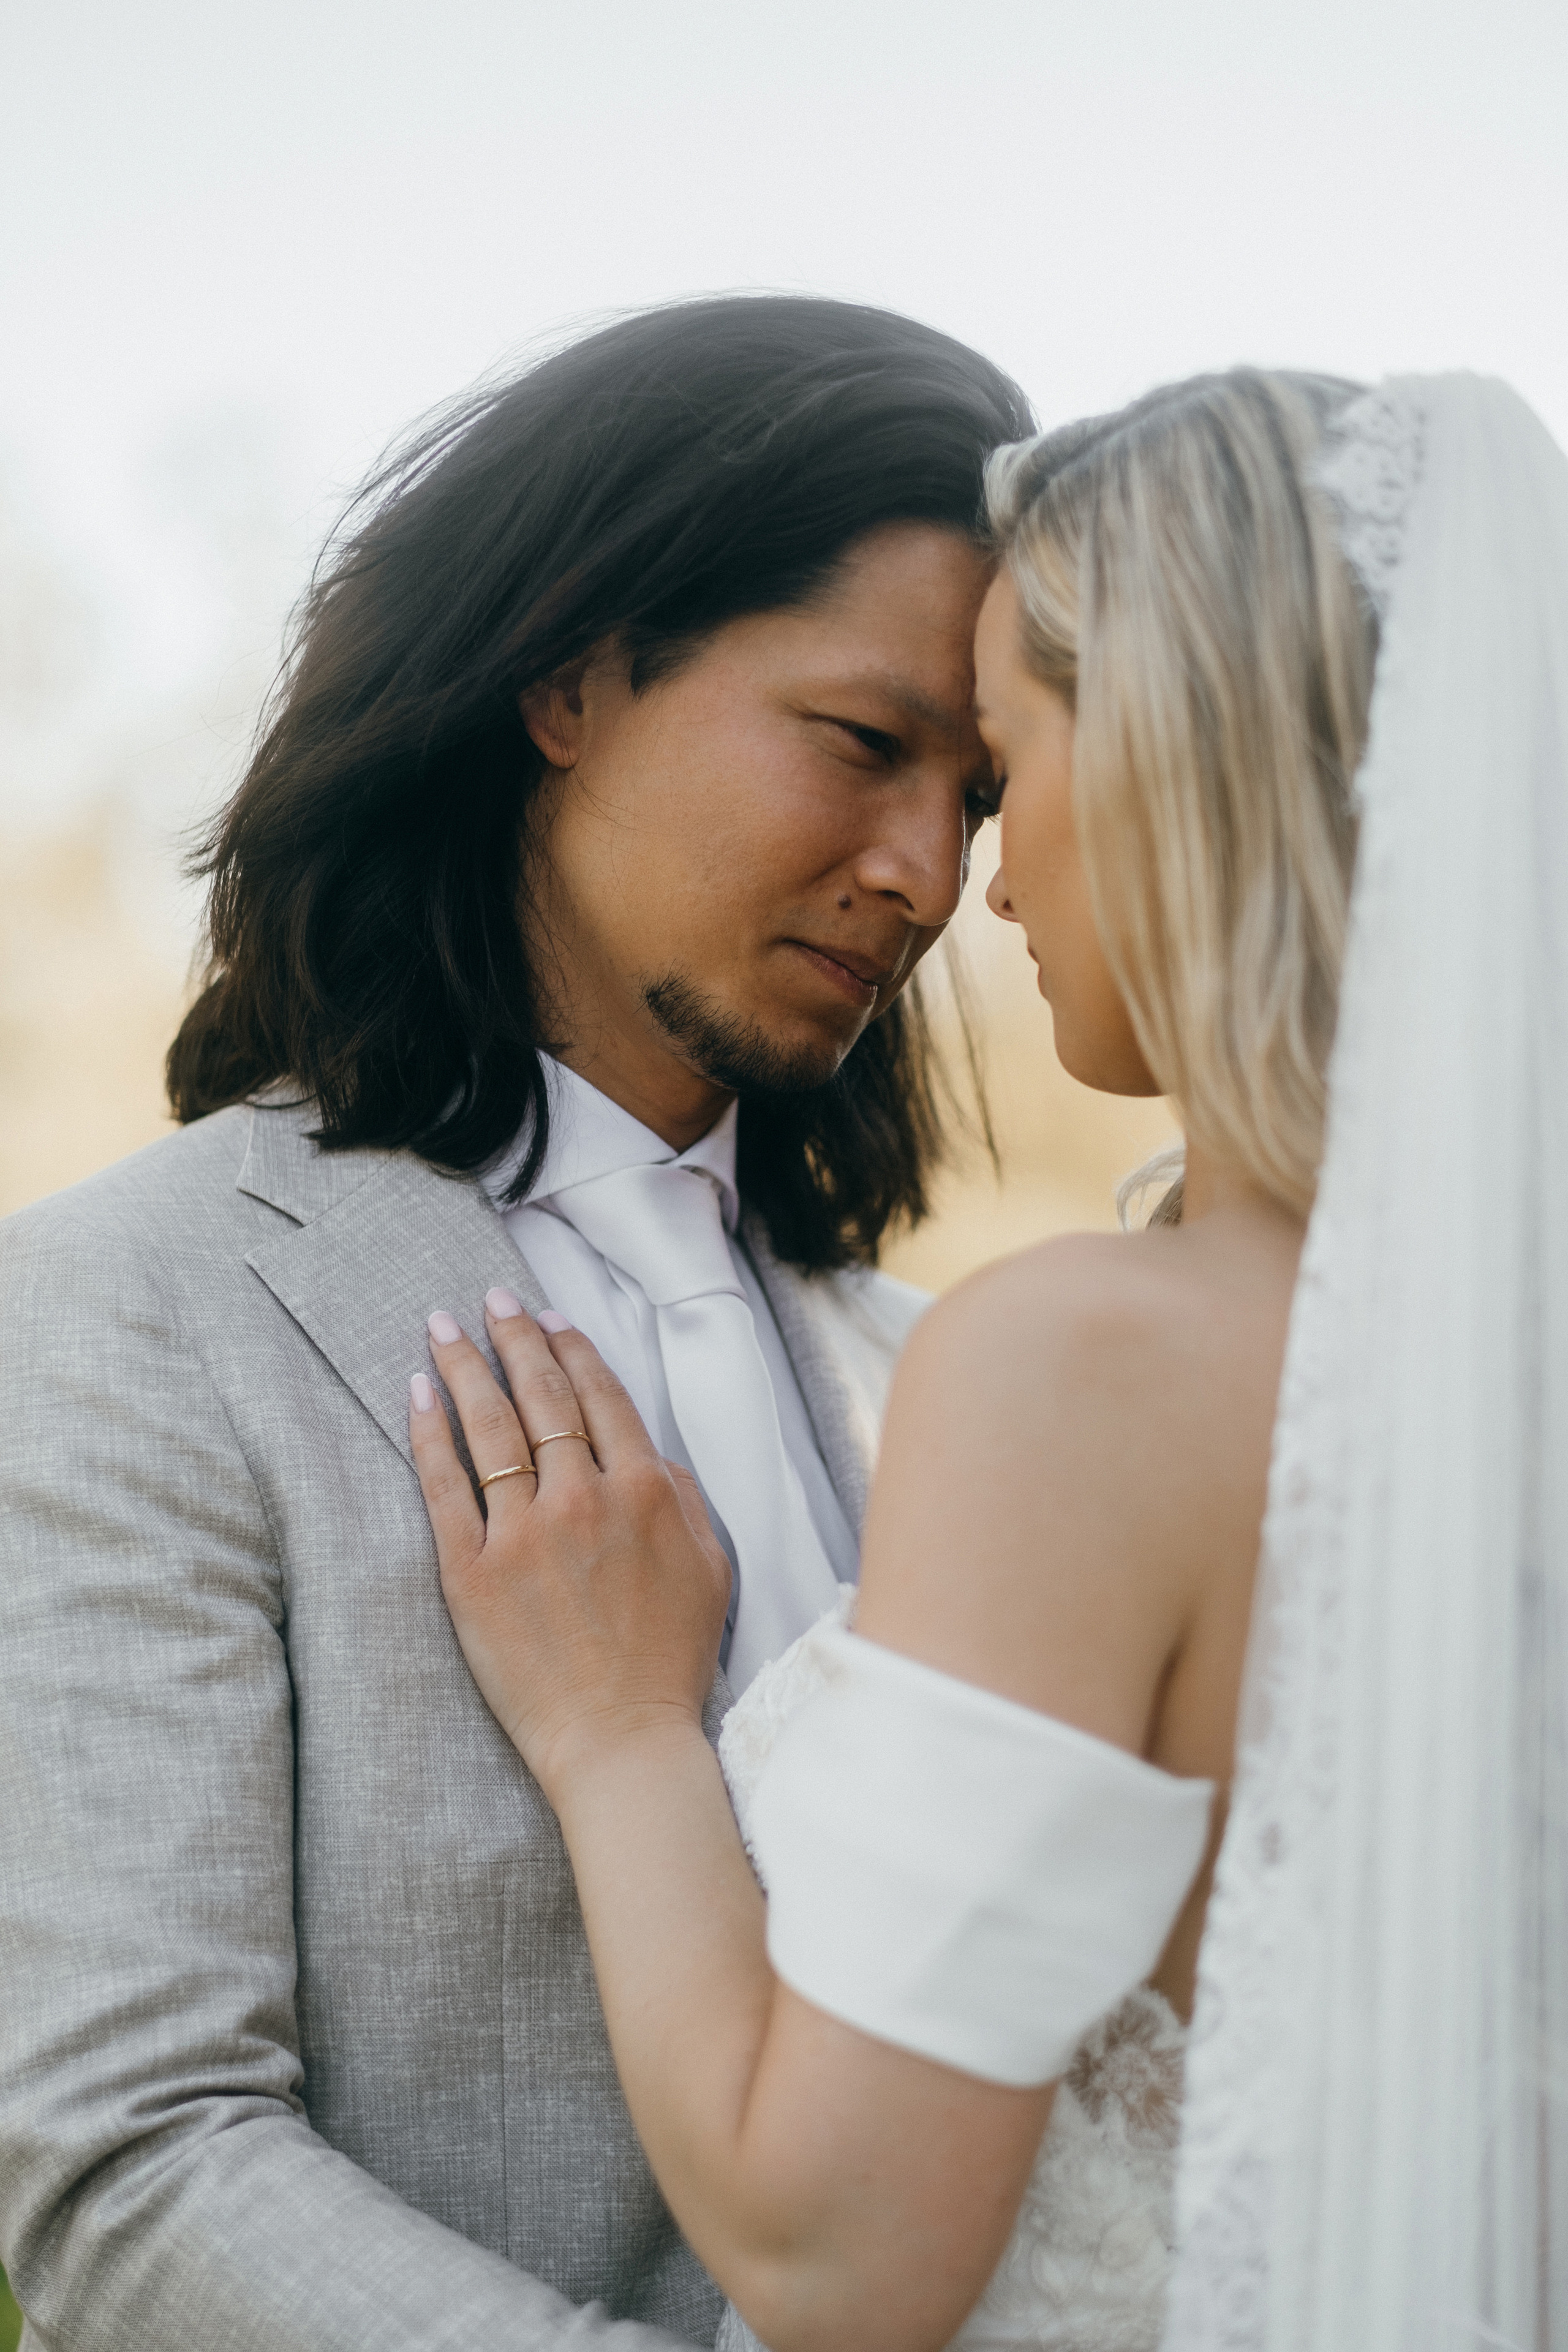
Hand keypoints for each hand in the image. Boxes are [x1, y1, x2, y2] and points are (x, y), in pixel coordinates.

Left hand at [410, 1289, 732, 1801]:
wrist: (621, 1740)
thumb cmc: (671, 1659)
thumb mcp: (711, 1566)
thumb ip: (683, 1496)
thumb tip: (646, 1450)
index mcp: (647, 1491)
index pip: (601, 1397)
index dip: (572, 1348)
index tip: (549, 1317)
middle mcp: (584, 1499)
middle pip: (542, 1396)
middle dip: (515, 1336)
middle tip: (493, 1298)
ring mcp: (524, 1533)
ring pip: (489, 1426)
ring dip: (464, 1365)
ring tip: (443, 1325)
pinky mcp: (473, 1573)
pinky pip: (443, 1486)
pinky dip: (428, 1432)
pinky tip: (416, 1393)